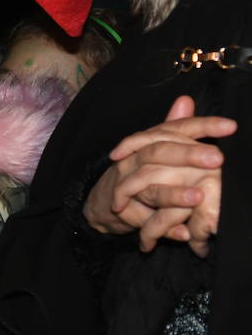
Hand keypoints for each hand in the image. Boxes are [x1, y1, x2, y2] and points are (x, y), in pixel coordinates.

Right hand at [83, 96, 234, 254]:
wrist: (102, 203)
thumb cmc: (135, 173)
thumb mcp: (154, 148)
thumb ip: (173, 127)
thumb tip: (186, 101)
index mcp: (147, 142)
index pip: (175, 128)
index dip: (203, 125)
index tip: (231, 126)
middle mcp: (132, 158)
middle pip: (159, 151)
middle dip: (189, 155)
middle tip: (217, 159)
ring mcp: (125, 184)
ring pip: (148, 186)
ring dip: (174, 194)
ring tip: (198, 198)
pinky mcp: (122, 210)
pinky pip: (143, 219)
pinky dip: (163, 228)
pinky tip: (185, 234)